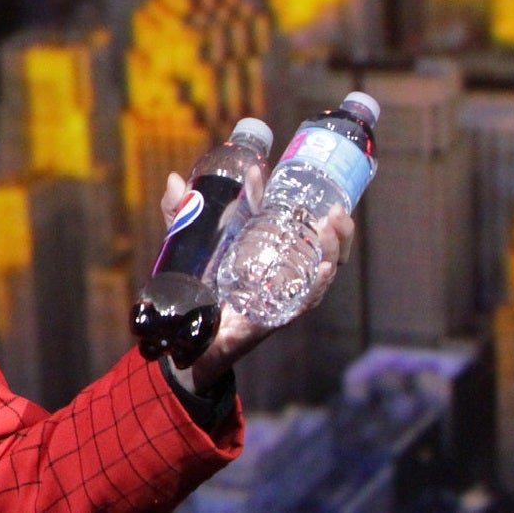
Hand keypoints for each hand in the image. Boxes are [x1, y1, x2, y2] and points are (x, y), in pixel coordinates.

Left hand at [156, 169, 355, 387]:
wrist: (187, 333)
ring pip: (324, 271)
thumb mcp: (188, 243)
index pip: (300, 223)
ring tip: (331, 228)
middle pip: (327, 249)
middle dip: (339, 229)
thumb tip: (175, 179)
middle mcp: (287, 270)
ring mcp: (285, 293)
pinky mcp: (277, 314)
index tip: (303, 182)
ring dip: (333, 249)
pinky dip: (317, 285)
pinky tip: (325, 270)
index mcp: (274, 250)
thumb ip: (180, 213)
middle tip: (335, 210)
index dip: (305, 201)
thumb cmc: (198, 284)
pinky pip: (305, 301)